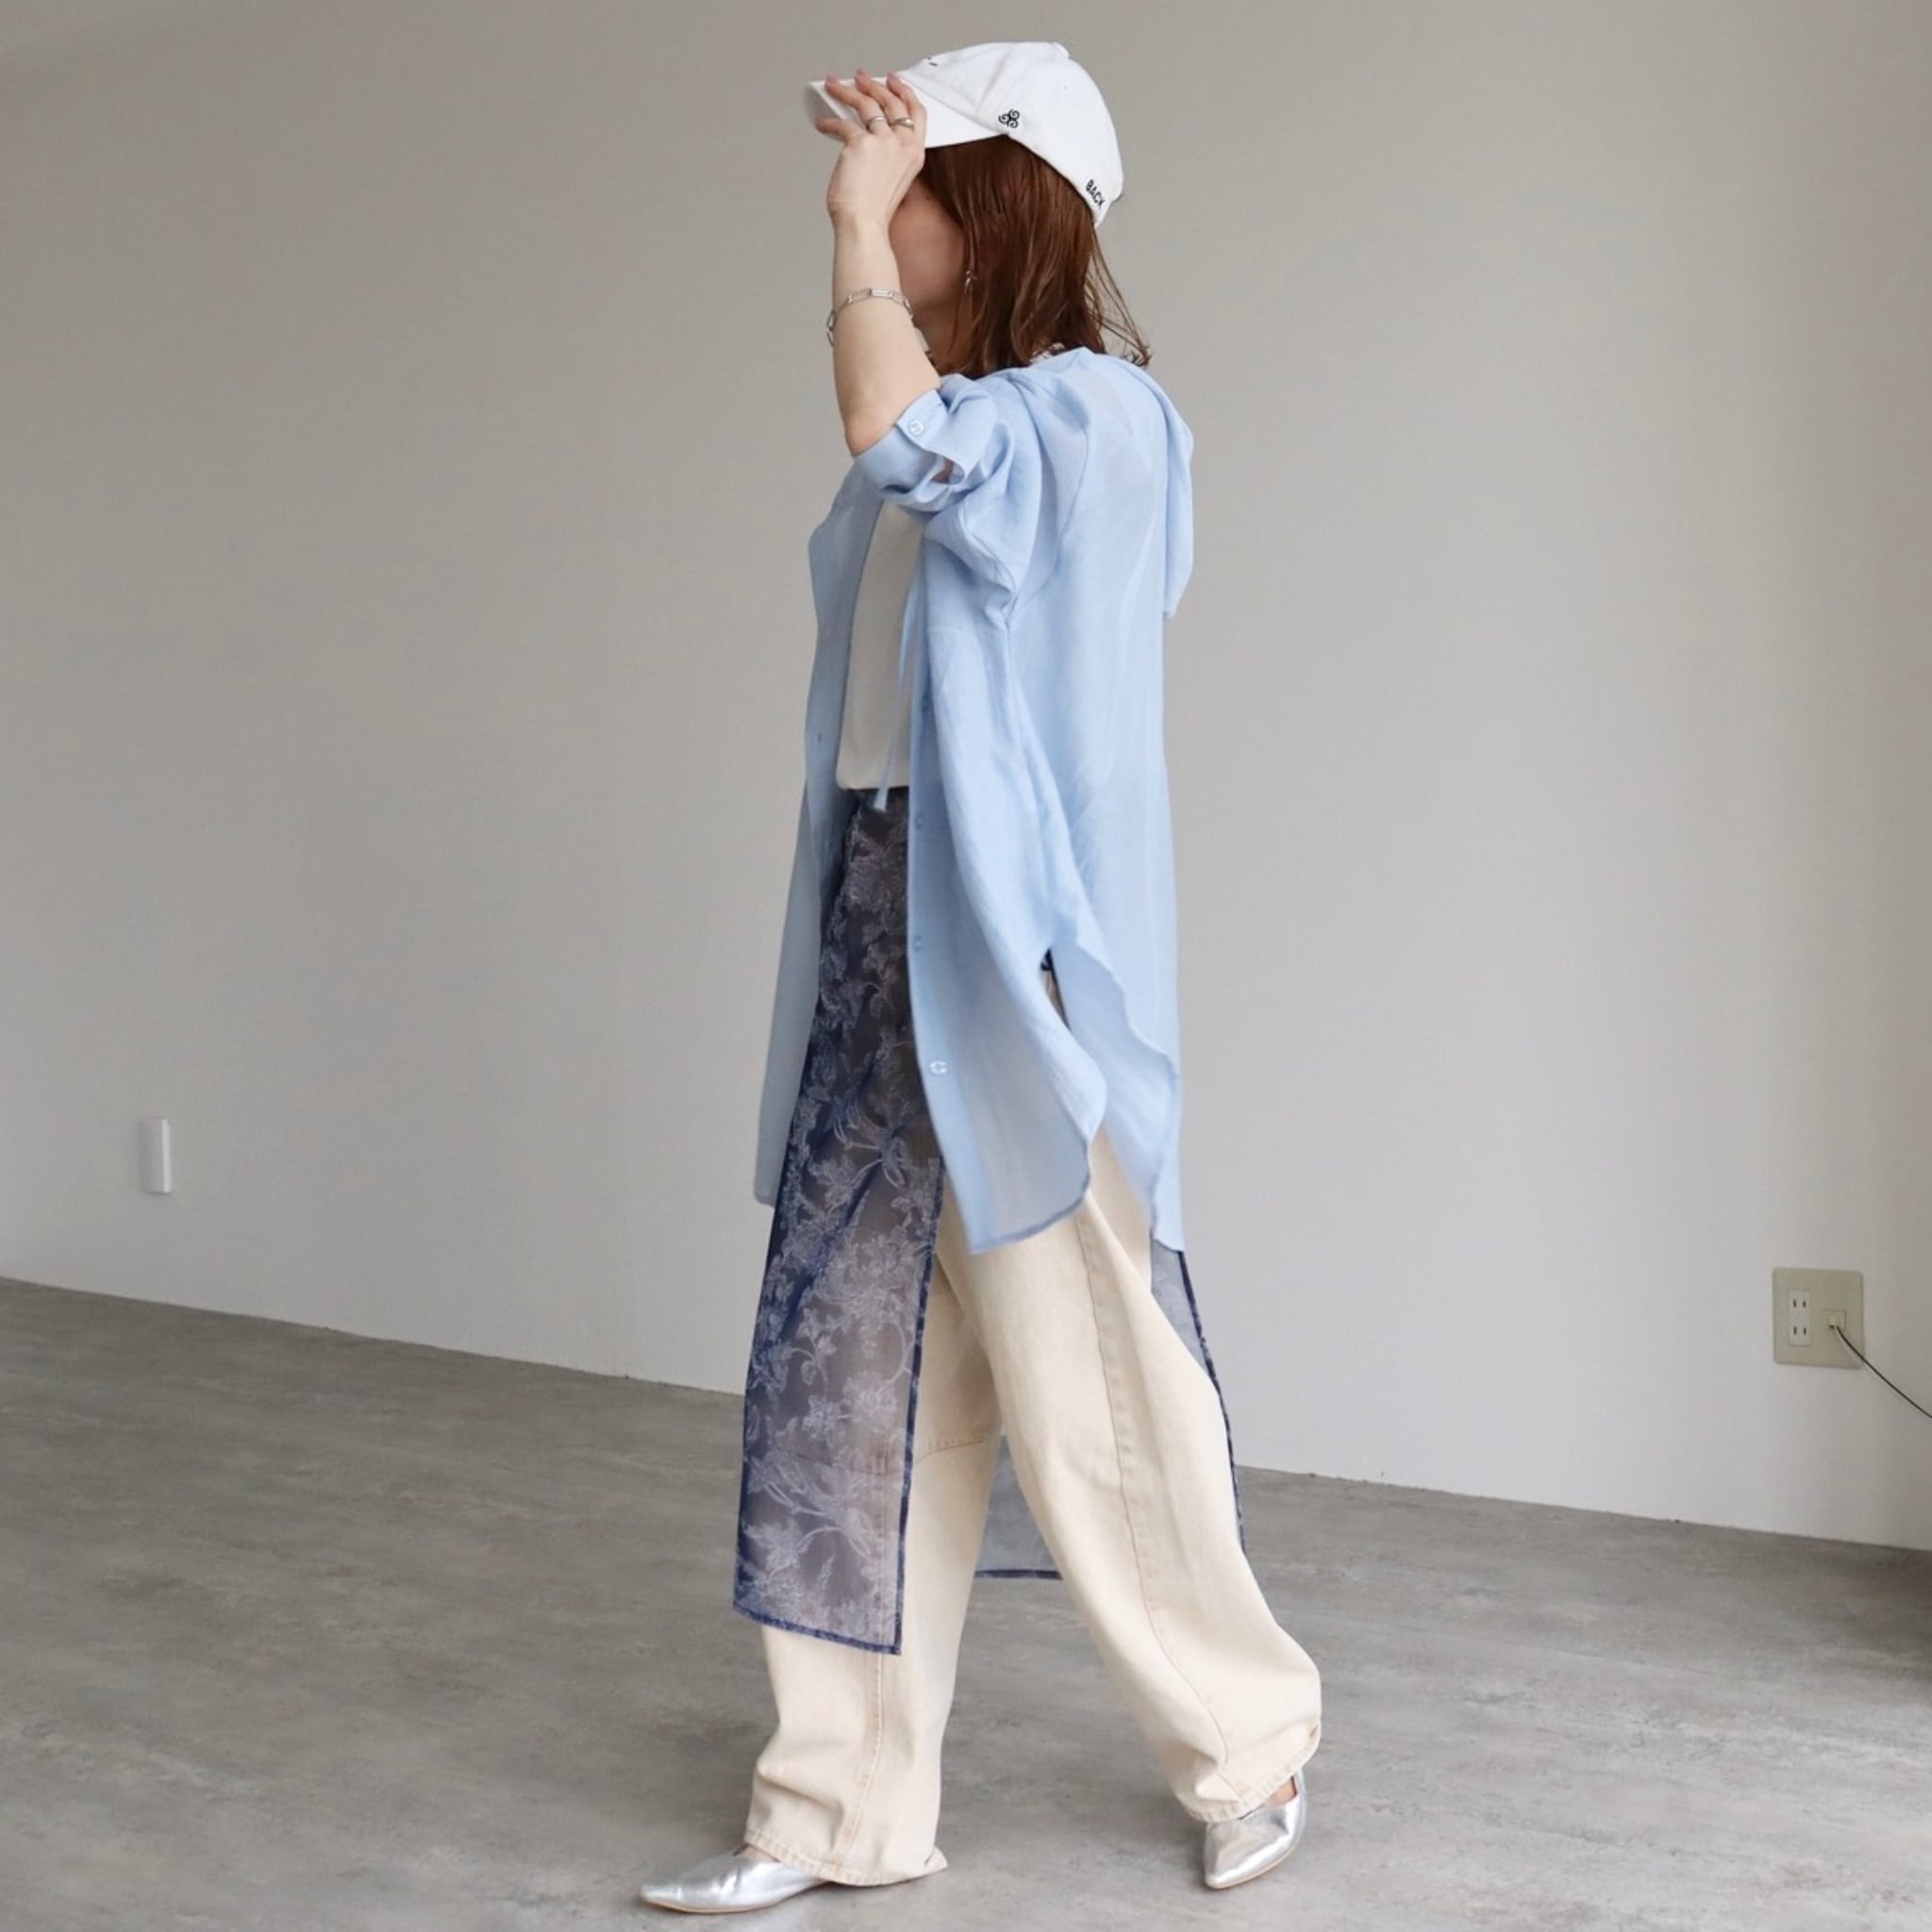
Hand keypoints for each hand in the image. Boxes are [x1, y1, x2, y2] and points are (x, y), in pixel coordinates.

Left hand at [813, 68, 925, 227]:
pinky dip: (829, 123)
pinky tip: (822, 124)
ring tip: (836, 86)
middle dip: (874, 85)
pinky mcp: (860, 143)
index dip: (905, 92)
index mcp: (914, 153)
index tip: (894, 82)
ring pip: (867, 104)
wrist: (864, 223)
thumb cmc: (875, 210)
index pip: (917, 112)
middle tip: (861, 78)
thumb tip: (870, 140)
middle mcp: (902, 143)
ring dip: (849, 91)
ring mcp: (883, 141)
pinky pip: (842, 124)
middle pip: (891, 101)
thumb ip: (890, 157)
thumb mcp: (894, 179)